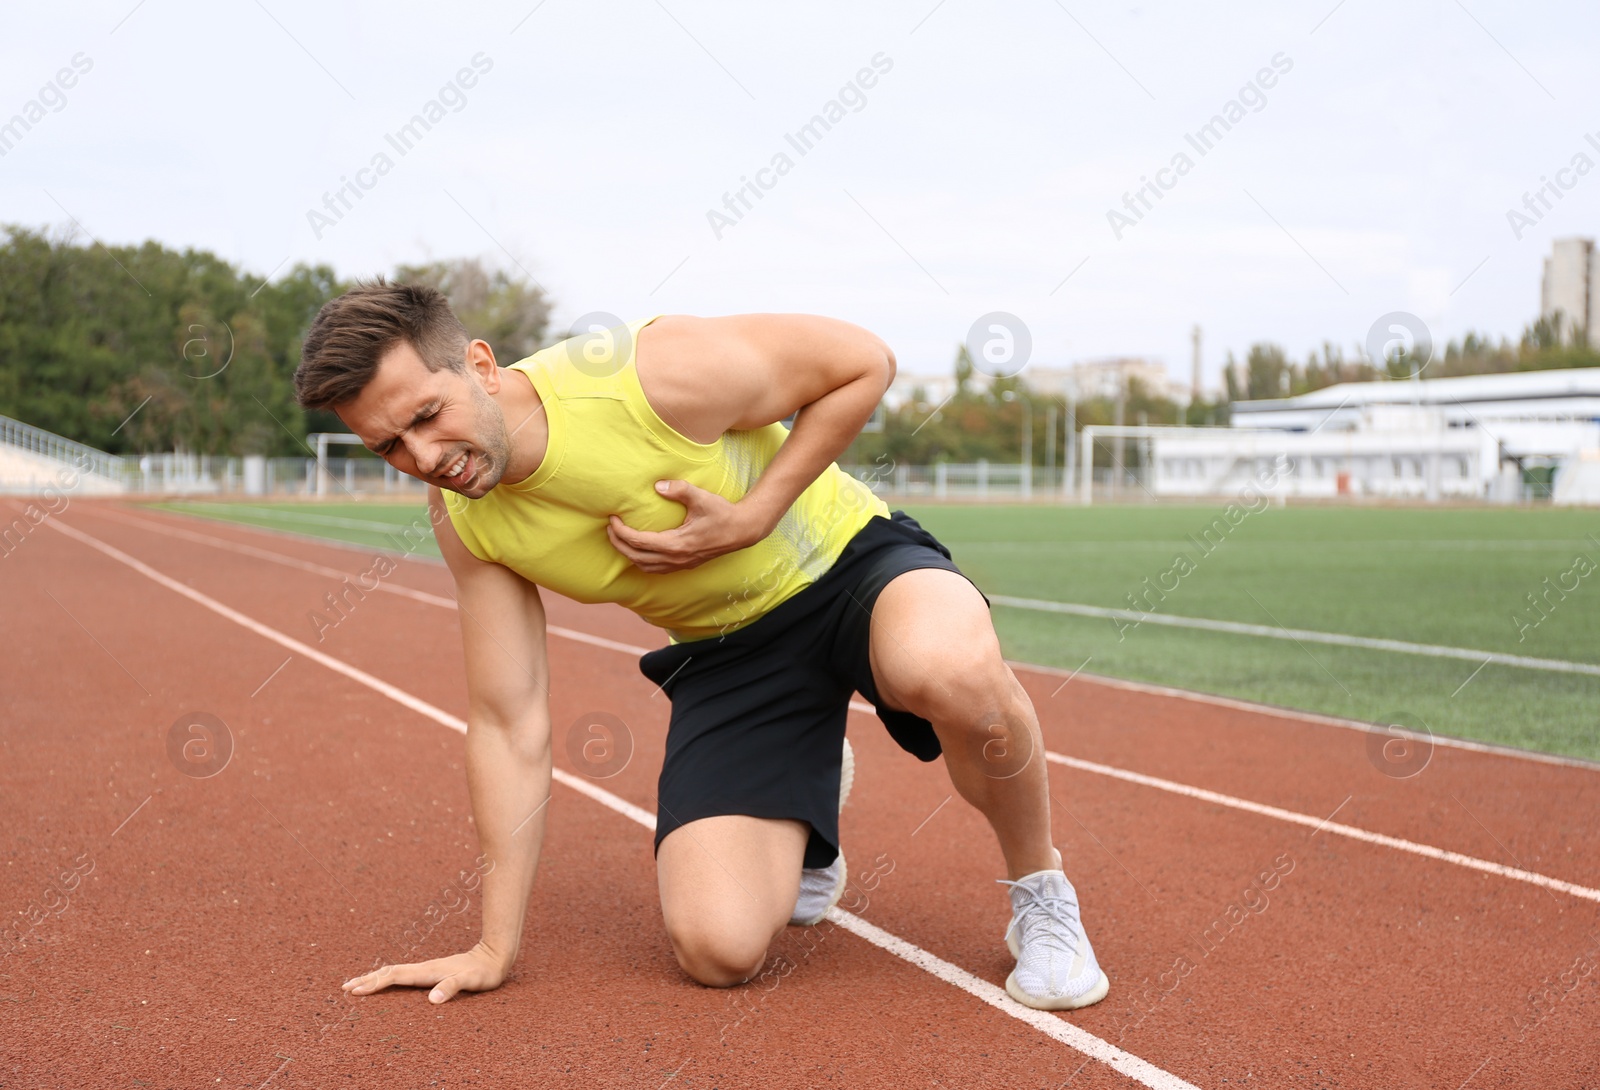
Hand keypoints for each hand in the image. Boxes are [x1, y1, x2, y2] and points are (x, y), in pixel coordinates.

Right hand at [342, 941, 510, 1004]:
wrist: (493, 956)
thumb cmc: (483, 972)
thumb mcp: (470, 981)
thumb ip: (451, 987)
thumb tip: (432, 1000)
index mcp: (427, 971)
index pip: (394, 976)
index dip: (374, 983)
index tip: (355, 990)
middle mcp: (423, 969)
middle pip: (388, 972)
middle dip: (366, 980)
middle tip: (344, 988)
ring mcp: (426, 969)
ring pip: (393, 972)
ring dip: (374, 978)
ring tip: (355, 984)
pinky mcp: (430, 972)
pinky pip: (402, 975)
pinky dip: (387, 978)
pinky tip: (384, 982)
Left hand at [607, 480, 769, 572]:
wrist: (742, 530)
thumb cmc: (722, 513)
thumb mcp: (701, 498)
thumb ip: (680, 489)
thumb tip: (658, 485)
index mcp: (677, 544)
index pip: (639, 542)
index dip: (621, 532)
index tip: (612, 519)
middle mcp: (676, 558)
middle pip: (637, 557)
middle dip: (619, 544)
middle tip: (610, 528)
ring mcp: (681, 564)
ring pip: (645, 566)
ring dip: (629, 554)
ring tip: (620, 538)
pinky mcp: (685, 564)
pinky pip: (656, 568)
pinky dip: (642, 561)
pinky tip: (639, 550)